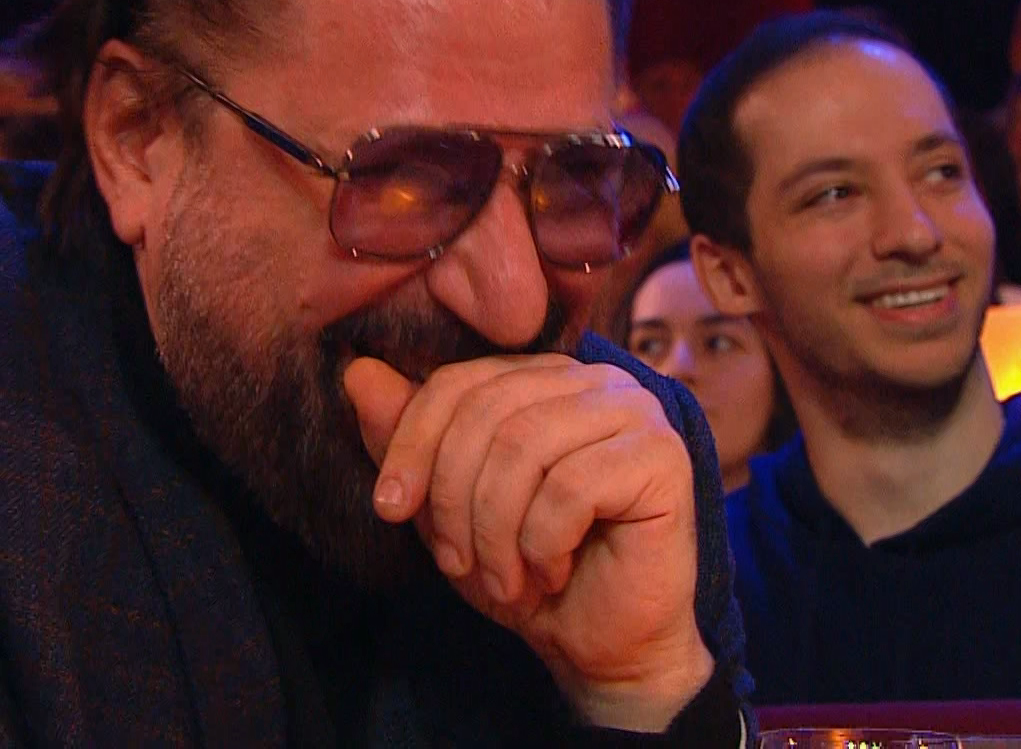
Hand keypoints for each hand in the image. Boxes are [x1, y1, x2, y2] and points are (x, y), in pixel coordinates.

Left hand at [344, 354, 713, 731]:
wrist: (602, 647)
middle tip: (456, 563)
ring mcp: (636, 412)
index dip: (412, 442)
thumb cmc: (527, 571)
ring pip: (526, 448)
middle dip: (453, 498)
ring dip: (495, 531)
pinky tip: (553, 571)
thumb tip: (357, 374)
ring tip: (503, 579)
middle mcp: (593, 379)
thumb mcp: (446, 507)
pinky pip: (572, 489)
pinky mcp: (663, 457)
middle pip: (488, 413)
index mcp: (542, 377)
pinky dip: (543, 545)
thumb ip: (406, 439)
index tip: (387, 507)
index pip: (457, 382)